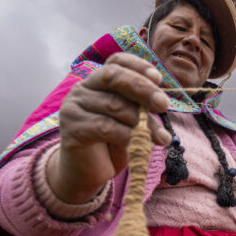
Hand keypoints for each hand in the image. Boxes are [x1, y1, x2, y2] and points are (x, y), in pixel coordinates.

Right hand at [48, 53, 172, 203]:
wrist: (86, 173)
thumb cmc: (111, 144)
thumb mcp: (131, 122)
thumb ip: (141, 109)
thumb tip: (162, 102)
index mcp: (98, 82)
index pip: (116, 62)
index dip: (138, 65)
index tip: (159, 78)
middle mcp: (82, 89)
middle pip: (114, 76)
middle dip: (143, 89)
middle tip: (163, 104)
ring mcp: (74, 107)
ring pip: (114, 105)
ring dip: (141, 122)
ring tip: (158, 137)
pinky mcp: (72, 129)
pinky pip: (105, 127)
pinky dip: (127, 135)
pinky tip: (139, 145)